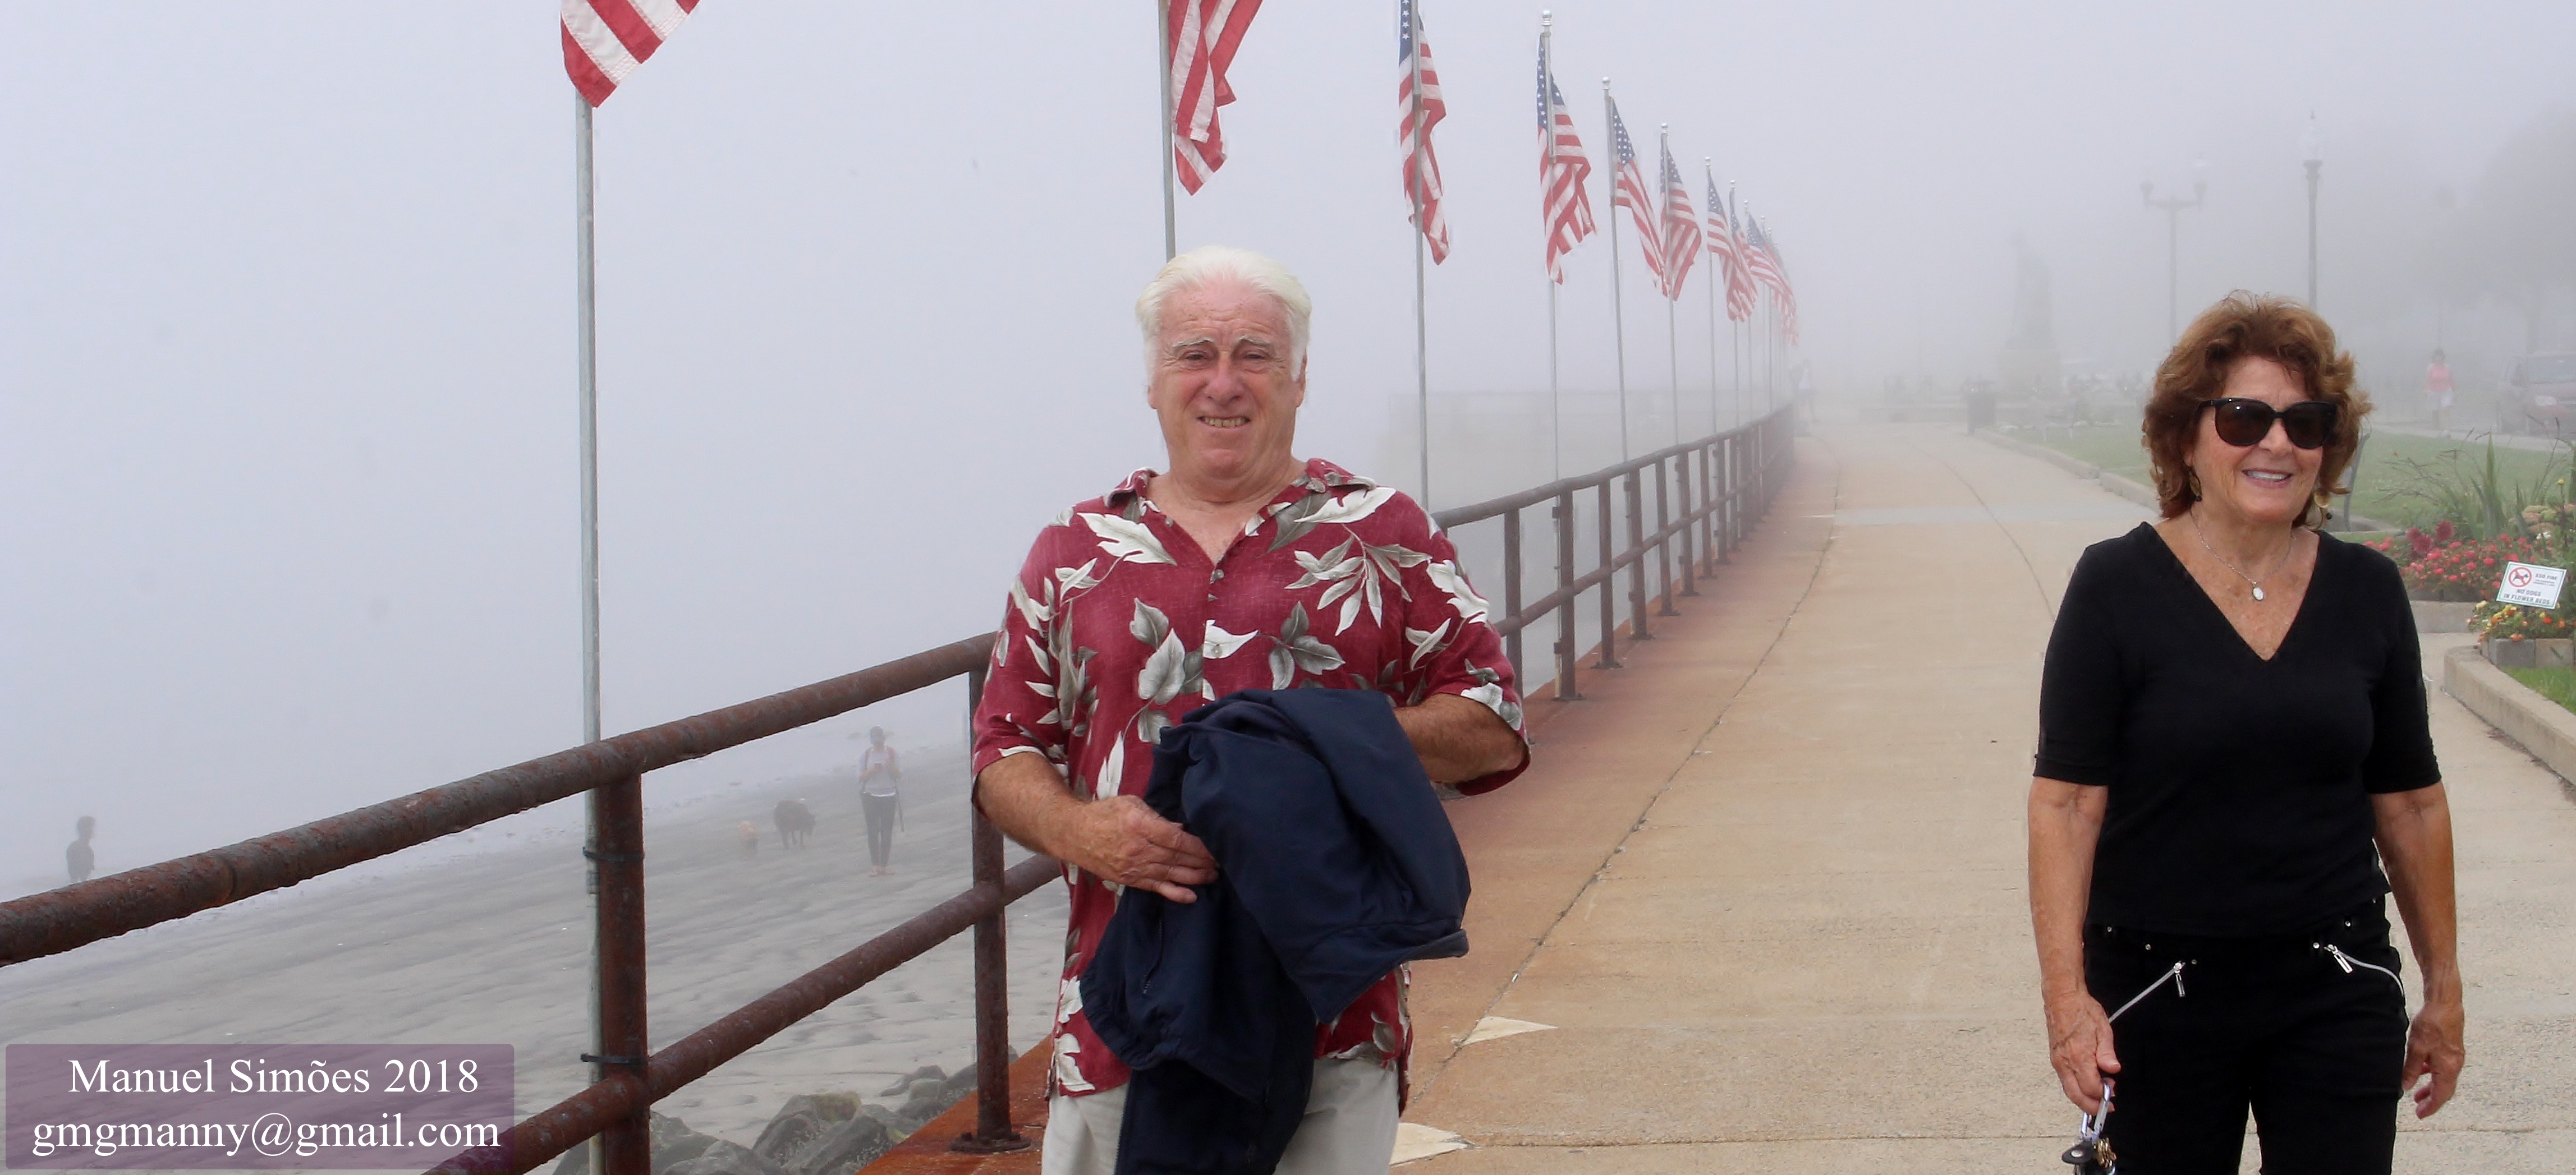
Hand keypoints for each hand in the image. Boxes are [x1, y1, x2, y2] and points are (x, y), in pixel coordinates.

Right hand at [1062, 795, 1216, 902]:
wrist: (1073, 833)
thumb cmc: (1104, 813)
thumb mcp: (1131, 803)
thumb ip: (1157, 816)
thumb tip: (1182, 828)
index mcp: (1140, 825)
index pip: (1177, 839)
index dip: (1199, 846)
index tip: (1215, 848)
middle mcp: (1138, 849)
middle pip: (1177, 859)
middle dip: (1202, 862)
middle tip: (1222, 863)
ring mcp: (1133, 867)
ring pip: (1170, 875)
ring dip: (1195, 877)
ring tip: (1213, 876)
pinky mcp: (1129, 880)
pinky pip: (1156, 888)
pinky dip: (1175, 893)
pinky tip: (1192, 896)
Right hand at [2045, 991, 2119, 1113]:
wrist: (2062, 998)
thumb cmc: (2082, 1010)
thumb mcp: (2103, 1029)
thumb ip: (2107, 1053)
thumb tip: (2113, 1069)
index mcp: (2079, 1056)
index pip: (2091, 1088)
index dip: (2103, 1094)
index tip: (2113, 1092)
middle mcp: (2065, 1062)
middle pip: (2076, 1096)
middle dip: (2091, 1107)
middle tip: (2105, 1107)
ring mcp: (2058, 1061)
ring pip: (2069, 1090)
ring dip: (2083, 1098)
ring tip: (2098, 1095)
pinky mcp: (2055, 1058)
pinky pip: (2065, 1081)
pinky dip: (2076, 1089)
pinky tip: (2086, 1085)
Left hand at [2403, 995, 2463, 1117]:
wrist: (2445, 1003)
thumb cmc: (2431, 1024)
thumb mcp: (2416, 1048)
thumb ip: (2411, 1069)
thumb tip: (2407, 1086)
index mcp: (2448, 1068)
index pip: (2441, 1095)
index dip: (2431, 1106)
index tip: (2420, 1114)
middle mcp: (2455, 1064)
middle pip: (2445, 1089)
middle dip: (2431, 1099)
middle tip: (2418, 1107)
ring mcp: (2455, 1056)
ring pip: (2443, 1078)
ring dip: (2431, 1086)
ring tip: (2417, 1093)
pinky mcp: (2452, 1047)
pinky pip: (2443, 1066)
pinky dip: (2432, 1072)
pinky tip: (2421, 1070)